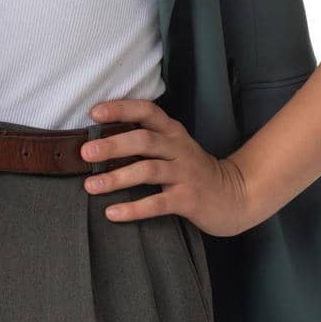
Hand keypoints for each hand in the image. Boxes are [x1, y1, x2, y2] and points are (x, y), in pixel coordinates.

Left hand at [80, 98, 250, 236]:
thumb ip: (148, 139)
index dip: (121, 109)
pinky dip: (134, 208)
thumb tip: (102, 139)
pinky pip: (158, 203)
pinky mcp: (188, 199)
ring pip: (148, 170)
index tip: (94, 112)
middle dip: (112, 145)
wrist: (235, 196)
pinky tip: (112, 213)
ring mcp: (185, 174)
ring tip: (91, 185)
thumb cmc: (194, 171)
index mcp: (173, 132)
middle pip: (143, 140)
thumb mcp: (175, 147)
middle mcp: (178, 148)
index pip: (147, 111)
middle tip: (85, 153)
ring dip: (117, 177)